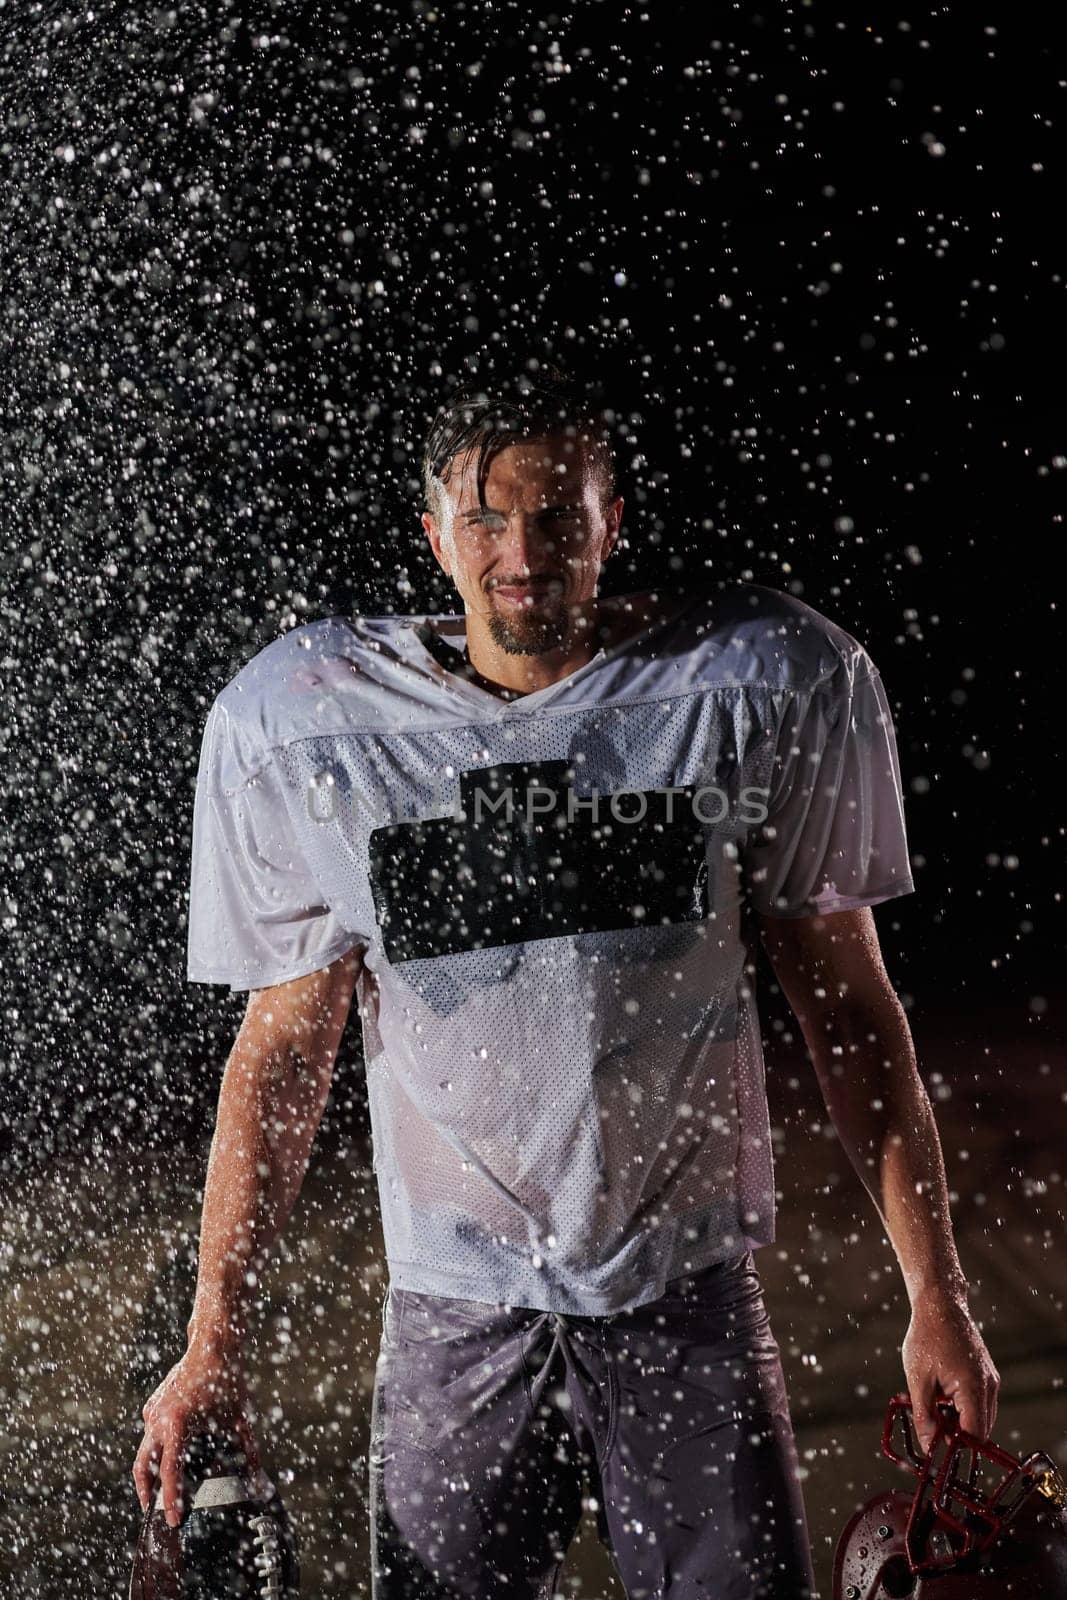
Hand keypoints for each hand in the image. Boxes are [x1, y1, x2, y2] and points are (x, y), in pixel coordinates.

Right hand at [133, 1339, 260, 1527]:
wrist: (212, 1344)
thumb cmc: (226, 1378)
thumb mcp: (238, 1417)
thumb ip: (246, 1449)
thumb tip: (257, 1474)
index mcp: (177, 1424)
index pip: (170, 1472)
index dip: (171, 1499)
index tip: (172, 1519)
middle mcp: (158, 1419)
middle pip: (143, 1467)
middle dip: (146, 1493)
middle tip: (154, 1513)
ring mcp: (152, 1411)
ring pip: (144, 1450)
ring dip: (149, 1472)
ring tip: (159, 1491)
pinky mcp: (153, 1404)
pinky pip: (150, 1433)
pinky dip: (155, 1449)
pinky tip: (168, 1457)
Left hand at [901, 1289, 999, 1453]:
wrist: (940, 1305)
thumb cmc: (927, 1338)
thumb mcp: (918, 1379)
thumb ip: (924, 1415)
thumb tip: (928, 1445)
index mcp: (974, 1388)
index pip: (976, 1435)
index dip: (958, 1447)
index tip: (937, 1448)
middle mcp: (989, 1386)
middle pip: (981, 1430)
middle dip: (958, 1435)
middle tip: (931, 1427)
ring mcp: (990, 1379)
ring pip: (981, 1417)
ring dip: (960, 1421)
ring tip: (933, 1408)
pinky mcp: (986, 1374)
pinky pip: (980, 1402)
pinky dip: (964, 1408)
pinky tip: (941, 1397)